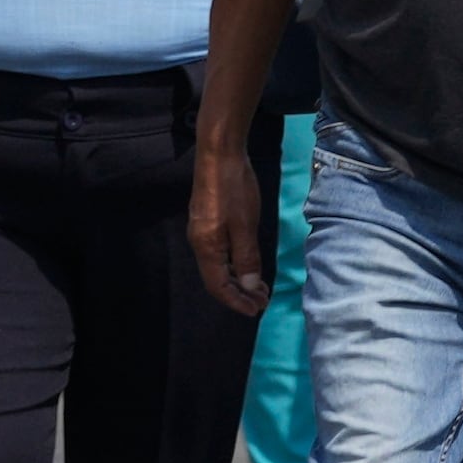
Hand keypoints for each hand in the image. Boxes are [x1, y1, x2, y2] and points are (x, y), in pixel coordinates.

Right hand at [189, 144, 269, 313]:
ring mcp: (202, 230)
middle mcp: (199, 242)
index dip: (237, 301)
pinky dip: (234, 263)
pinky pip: (218, 252)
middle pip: (216, 278)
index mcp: (206, 247)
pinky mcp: (207, 220)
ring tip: (259, 286)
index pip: (218, 286)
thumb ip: (246, 257)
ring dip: (238, 279)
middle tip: (263, 300)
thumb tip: (249, 286)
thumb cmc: (233, 188)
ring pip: (218, 266)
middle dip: (239, 293)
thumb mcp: (245, 225)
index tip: (257, 310)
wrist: (219, 152)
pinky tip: (247, 262)